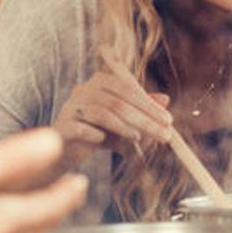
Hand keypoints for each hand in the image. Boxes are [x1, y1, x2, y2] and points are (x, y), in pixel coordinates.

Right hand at [0, 129, 87, 232]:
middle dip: (54, 206)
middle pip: (36, 225)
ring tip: (33, 199)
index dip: (69, 192)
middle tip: (65, 189)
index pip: (52, 208)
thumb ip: (10, 160)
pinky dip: (2, 226)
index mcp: (1, 224)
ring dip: (29, 217)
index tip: (81, 181)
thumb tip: (52, 145)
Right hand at [54, 71, 172, 166]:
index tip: (168, 120)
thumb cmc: (96, 131)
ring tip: (139, 138)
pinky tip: (104, 141)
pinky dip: (95, 134)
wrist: (65, 150)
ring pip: (102, 113)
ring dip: (124, 127)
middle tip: (164, 134)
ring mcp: (71, 107)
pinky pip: (81, 128)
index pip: (128, 89)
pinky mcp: (63, 126)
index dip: (149, 104)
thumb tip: (166, 100)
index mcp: (100, 82)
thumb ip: (141, 109)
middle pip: (118, 102)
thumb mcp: (122, 120)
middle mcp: (84, 90)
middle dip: (144, 119)